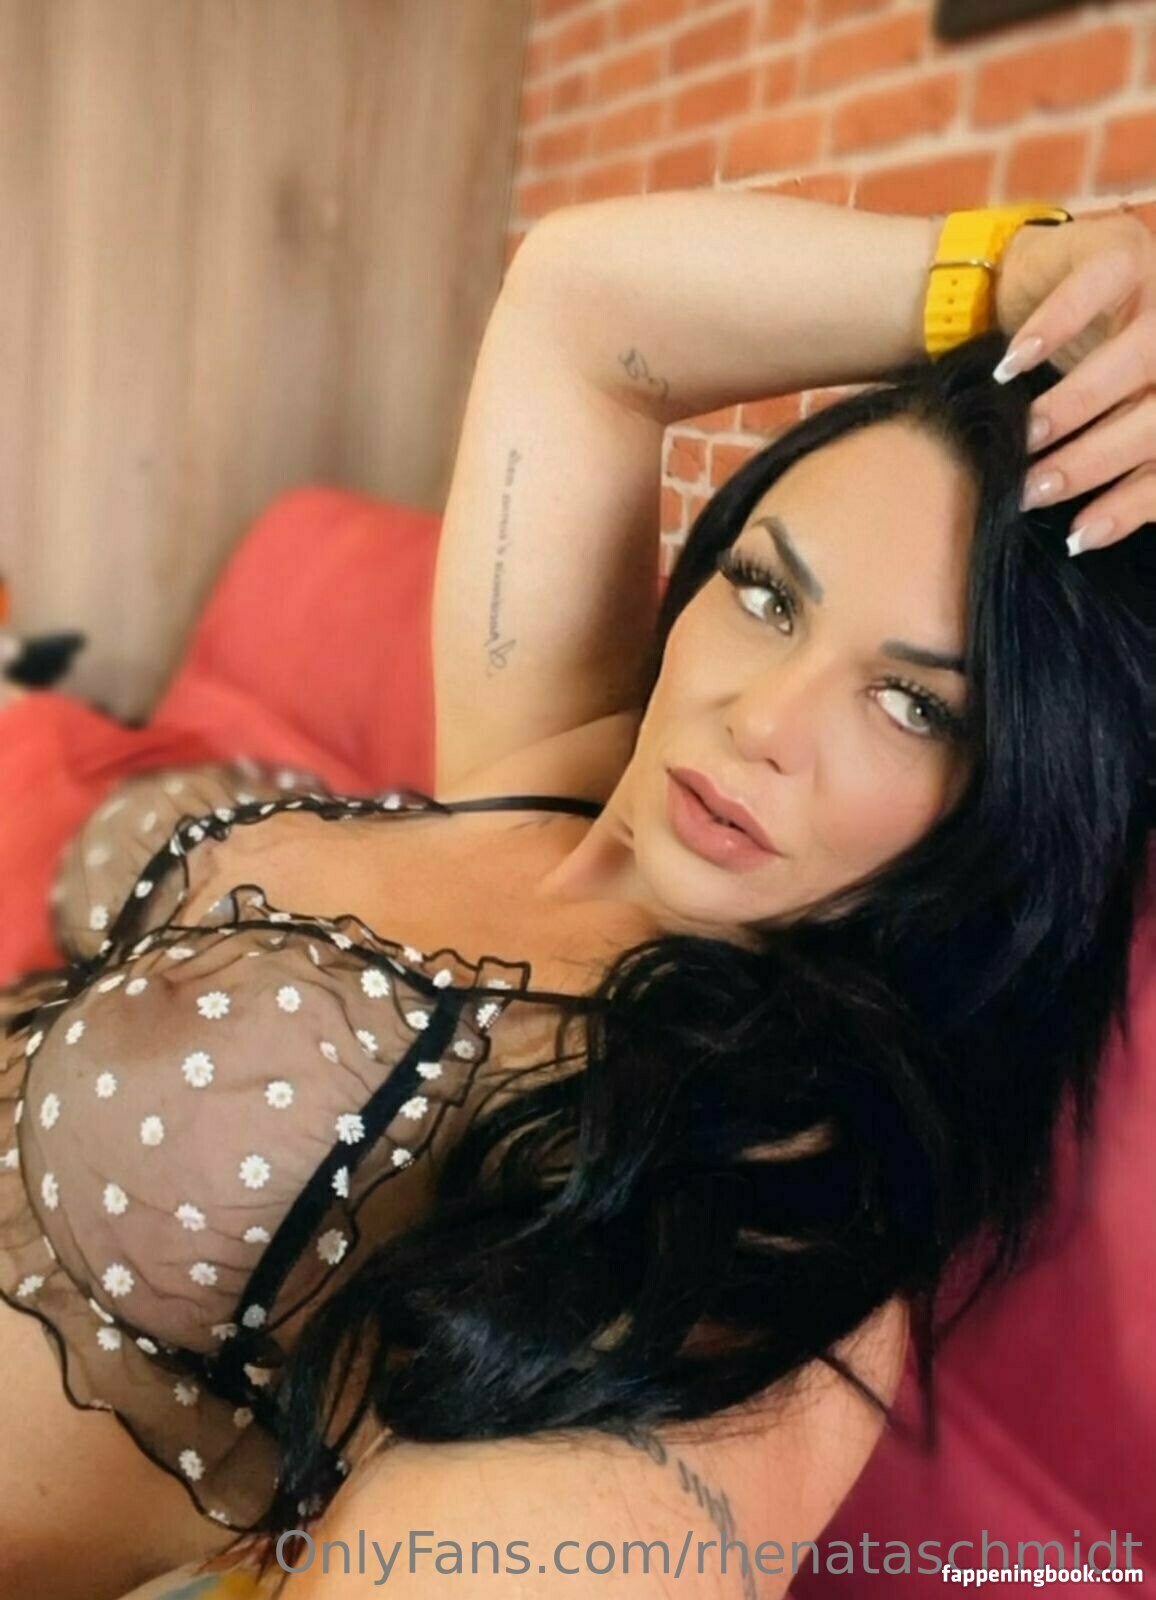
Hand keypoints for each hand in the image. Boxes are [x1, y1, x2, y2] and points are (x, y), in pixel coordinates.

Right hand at [992, 209, 1155, 553]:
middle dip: (1096, 459)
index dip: (1133, 503)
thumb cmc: (1077, 369)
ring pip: (1136, 357)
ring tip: (1026, 435)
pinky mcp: (1125, 249)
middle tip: (1036, 488)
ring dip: (1076, 404)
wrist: (1040, 284)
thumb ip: (1114, 470)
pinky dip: (1050, 330)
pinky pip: (1091, 293)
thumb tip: (1083, 537)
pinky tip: (1013, 365)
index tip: (1078, 536)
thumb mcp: (1105, 425)